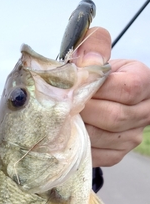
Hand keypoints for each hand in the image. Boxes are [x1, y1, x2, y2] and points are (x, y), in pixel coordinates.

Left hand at [73, 27, 149, 166]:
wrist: (96, 98)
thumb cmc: (95, 77)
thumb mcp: (96, 56)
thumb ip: (92, 48)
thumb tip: (85, 59)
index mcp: (143, 82)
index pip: (126, 89)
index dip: (97, 89)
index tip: (75, 86)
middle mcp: (145, 112)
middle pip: (114, 116)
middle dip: (83, 110)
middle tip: (62, 104)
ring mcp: (131, 137)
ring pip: (101, 137)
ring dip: (76, 128)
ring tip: (61, 118)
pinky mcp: (116, 155)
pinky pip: (95, 154)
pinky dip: (76, 144)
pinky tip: (66, 133)